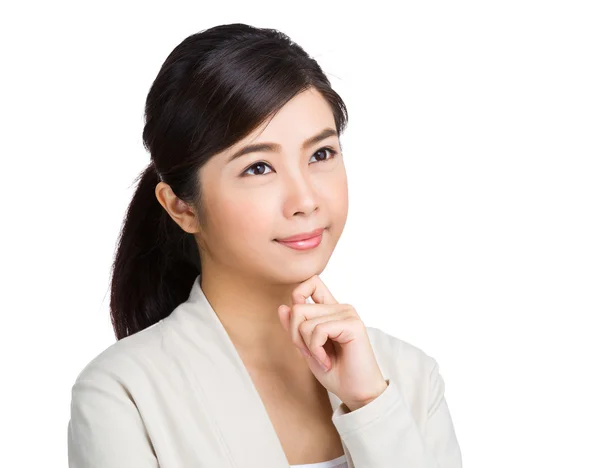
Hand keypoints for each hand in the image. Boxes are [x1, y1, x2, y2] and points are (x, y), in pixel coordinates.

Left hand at [277, 275, 388, 410]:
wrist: (357, 394)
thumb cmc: (336, 373)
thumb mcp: (307, 349)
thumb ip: (295, 329)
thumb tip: (282, 307)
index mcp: (331, 310)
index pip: (311, 283)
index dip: (297, 297)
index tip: (300, 328)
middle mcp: (340, 307)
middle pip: (298, 307)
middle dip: (295, 336)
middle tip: (311, 354)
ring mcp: (347, 314)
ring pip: (304, 321)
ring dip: (307, 347)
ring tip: (323, 359)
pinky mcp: (352, 324)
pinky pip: (317, 331)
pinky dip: (316, 350)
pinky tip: (327, 362)